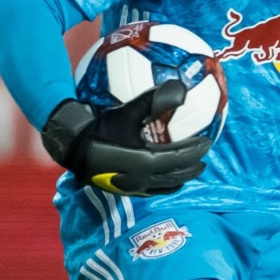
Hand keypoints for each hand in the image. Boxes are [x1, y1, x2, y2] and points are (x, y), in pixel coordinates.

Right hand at [41, 80, 209, 196]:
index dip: (196, 150)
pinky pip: (153, 191)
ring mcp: (133, 188)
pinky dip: (166, 185)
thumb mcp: (127, 111)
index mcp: (146, 162)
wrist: (71, 145)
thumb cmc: (99, 128)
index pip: (180, 158)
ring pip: (166, 186)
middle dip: (193, 166)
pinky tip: (167, 179)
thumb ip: (155, 100)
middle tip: (204, 155)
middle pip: (176, 175)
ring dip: (181, 177)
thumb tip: (182, 89)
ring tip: (191, 168)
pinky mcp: (124, 190)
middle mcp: (142, 179)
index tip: (207, 141)